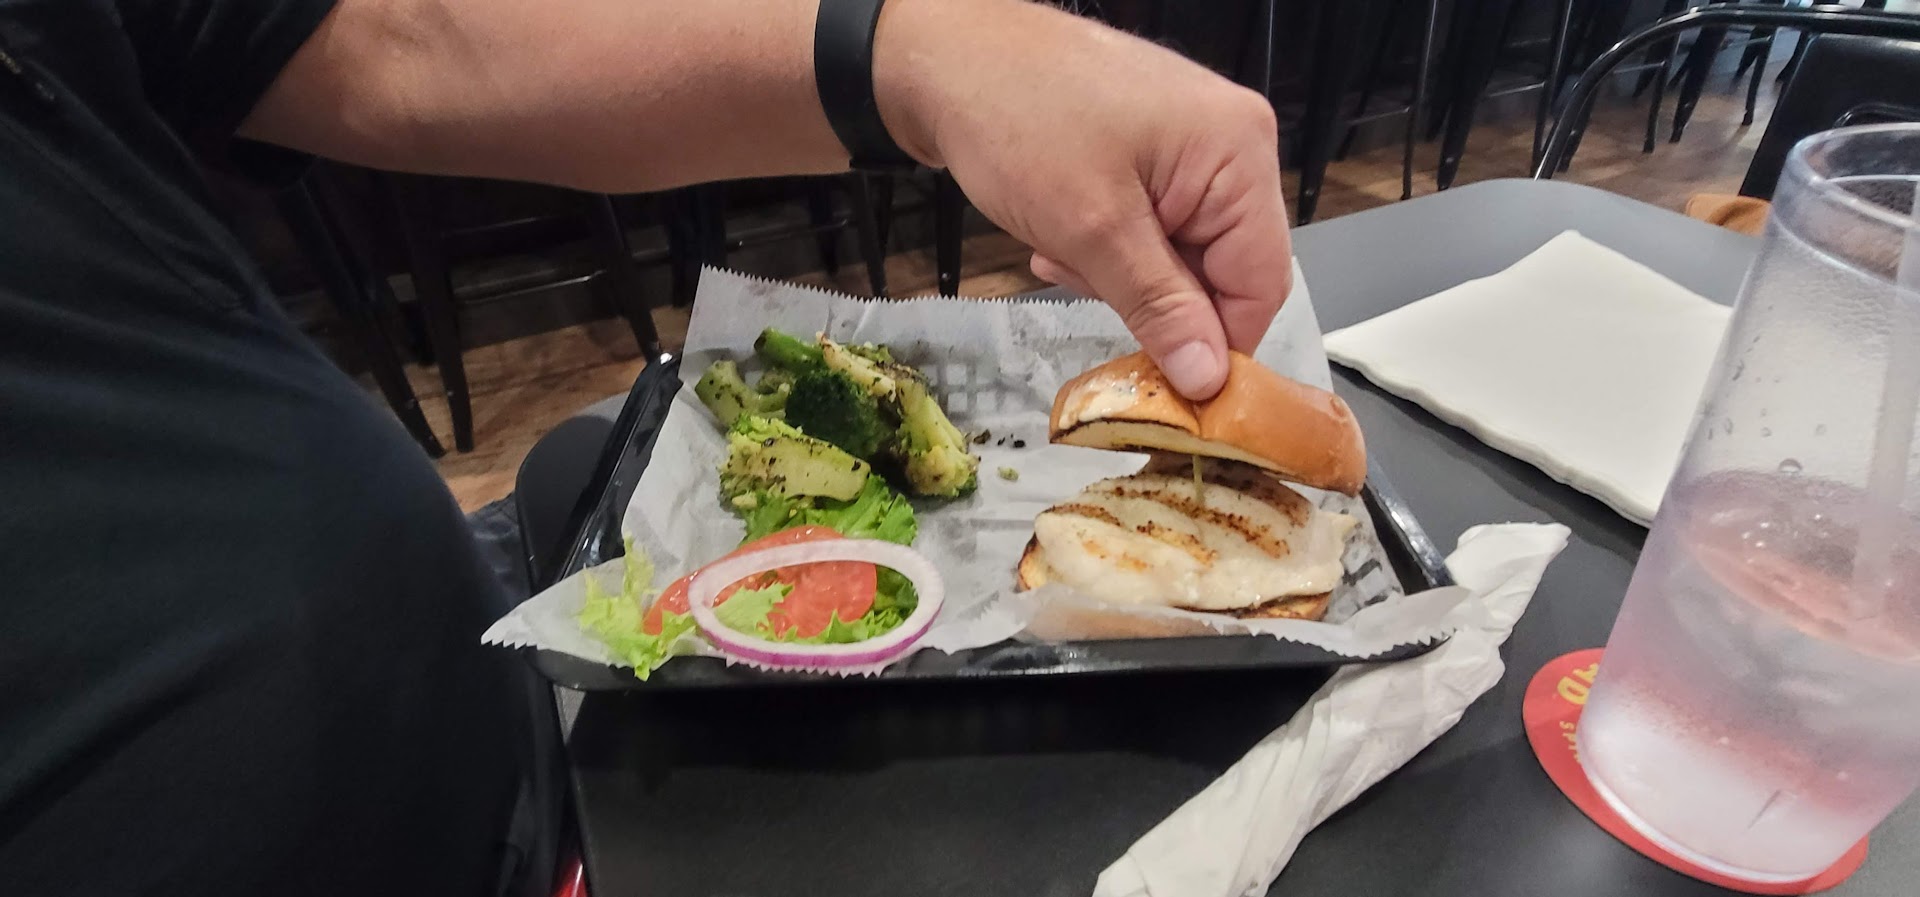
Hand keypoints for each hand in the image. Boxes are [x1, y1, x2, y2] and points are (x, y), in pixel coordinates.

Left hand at [876, 0, 1291, 398]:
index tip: (1168, 384)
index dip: (1218, 342)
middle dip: (1153, 297)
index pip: (1262, 283)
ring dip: (1119, 274)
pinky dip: (1107, 247)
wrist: (944, 58)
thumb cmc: (1018, 120)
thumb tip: (1208, 379)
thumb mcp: (1092, 229)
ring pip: (1180, 256)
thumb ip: (1160, 308)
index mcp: (1239, 152)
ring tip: (1060, 250)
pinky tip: (1058, 236)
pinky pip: (1152, 229)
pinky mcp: (1152, 152)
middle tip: (1085, 284)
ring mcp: (1191, 145)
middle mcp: (1232, 144)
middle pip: (1223, 271)